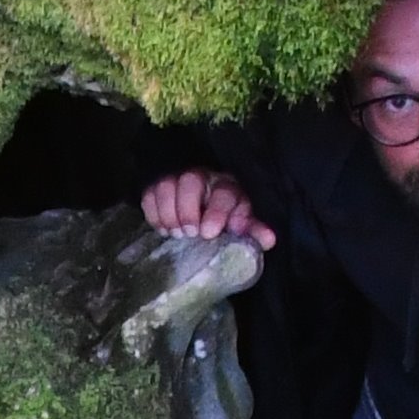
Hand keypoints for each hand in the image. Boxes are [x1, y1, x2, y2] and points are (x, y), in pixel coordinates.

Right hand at [138, 169, 270, 249]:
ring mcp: (177, 181)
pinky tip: (163, 229)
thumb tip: (269, 240)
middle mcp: (203, 178)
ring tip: (176, 234)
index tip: (209, 233)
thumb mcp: (240, 226)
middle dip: (188, 210)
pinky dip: (154, 213)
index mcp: (227, 187)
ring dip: (169, 213)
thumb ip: (252, 232)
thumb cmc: (224, 221)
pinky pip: (149, 195)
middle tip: (190, 234)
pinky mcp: (157, 189)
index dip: (217, 212)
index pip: (224, 192)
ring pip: (167, 185)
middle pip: (190, 181)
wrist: (201, 217)